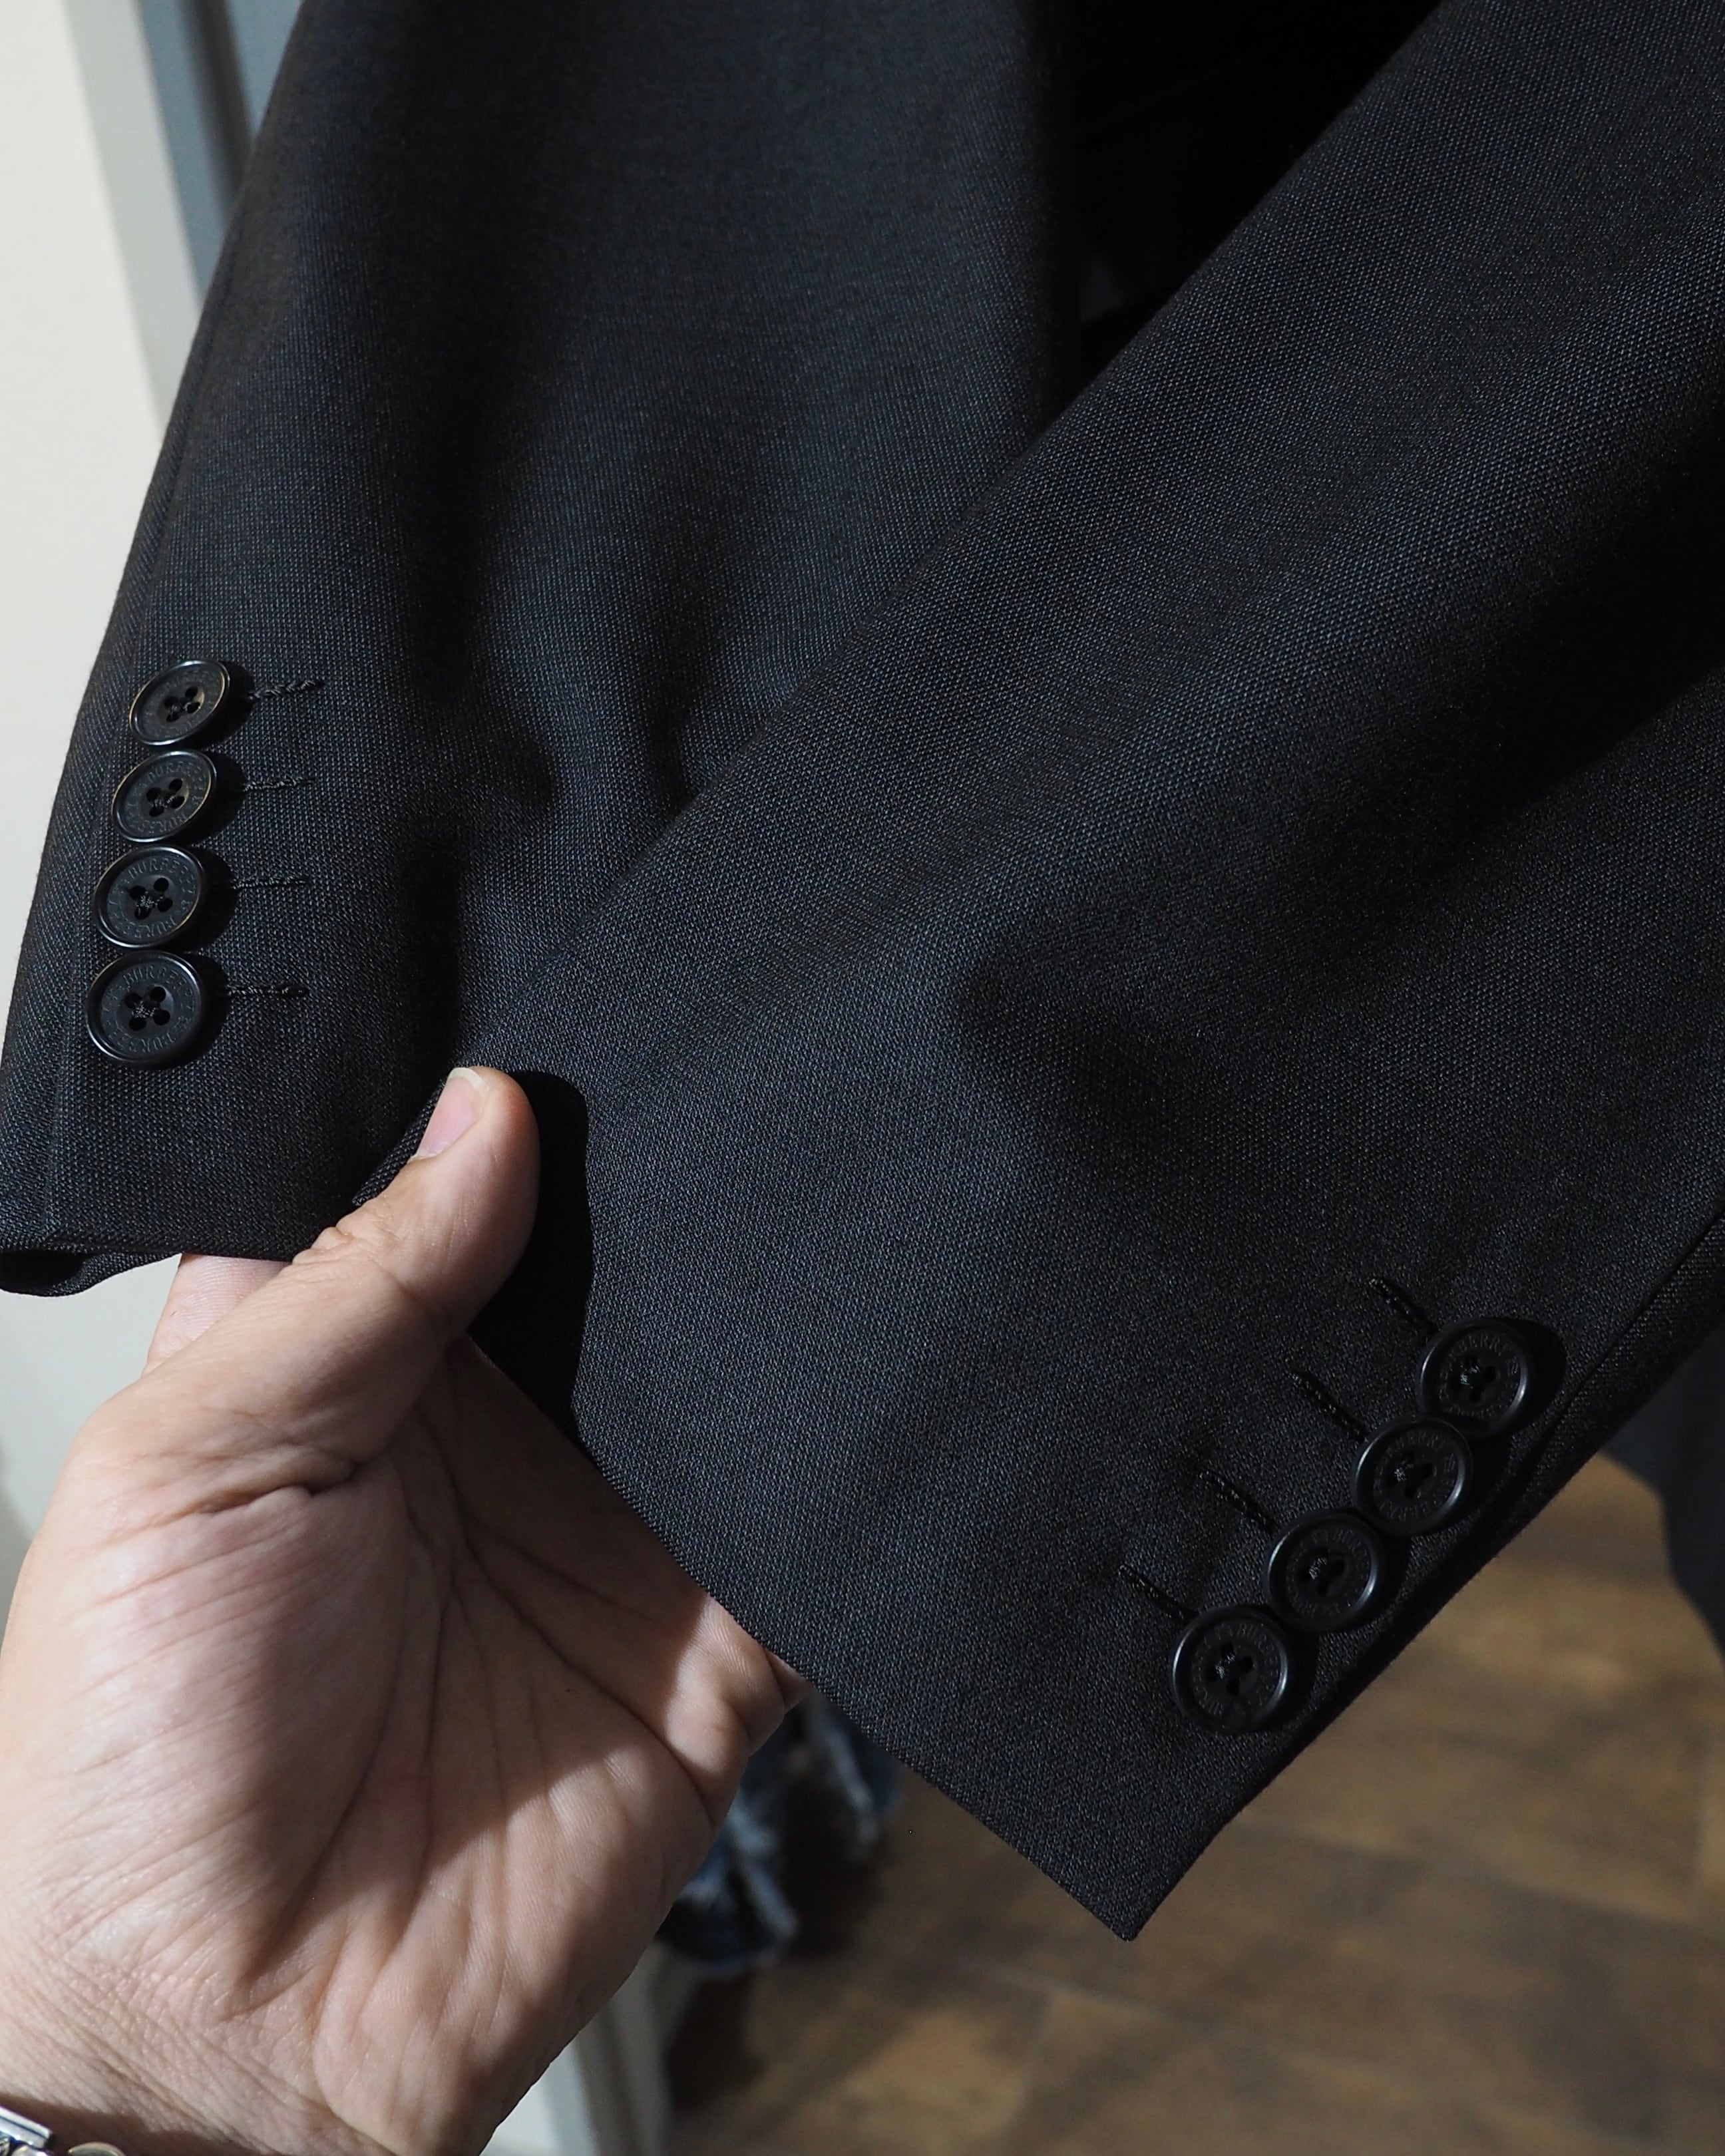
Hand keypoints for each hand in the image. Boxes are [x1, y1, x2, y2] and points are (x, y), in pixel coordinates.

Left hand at [0, 1068, 793, 2155]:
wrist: (219, 2040)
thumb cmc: (126, 1758)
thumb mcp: (188, 1463)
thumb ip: (350, 1285)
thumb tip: (485, 1112)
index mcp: (355, 1363)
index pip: (461, 1189)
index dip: (513, 1108)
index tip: (582, 1016)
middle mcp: (497, 1430)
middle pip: (615, 1258)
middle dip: (664, 1188)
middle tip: (719, 1078)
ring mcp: (612, 1529)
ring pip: (729, 1368)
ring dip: (763, 1306)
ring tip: (800, 1200)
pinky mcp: (714, 1640)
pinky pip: (807, 1522)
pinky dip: (843, 1460)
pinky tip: (859, 1377)